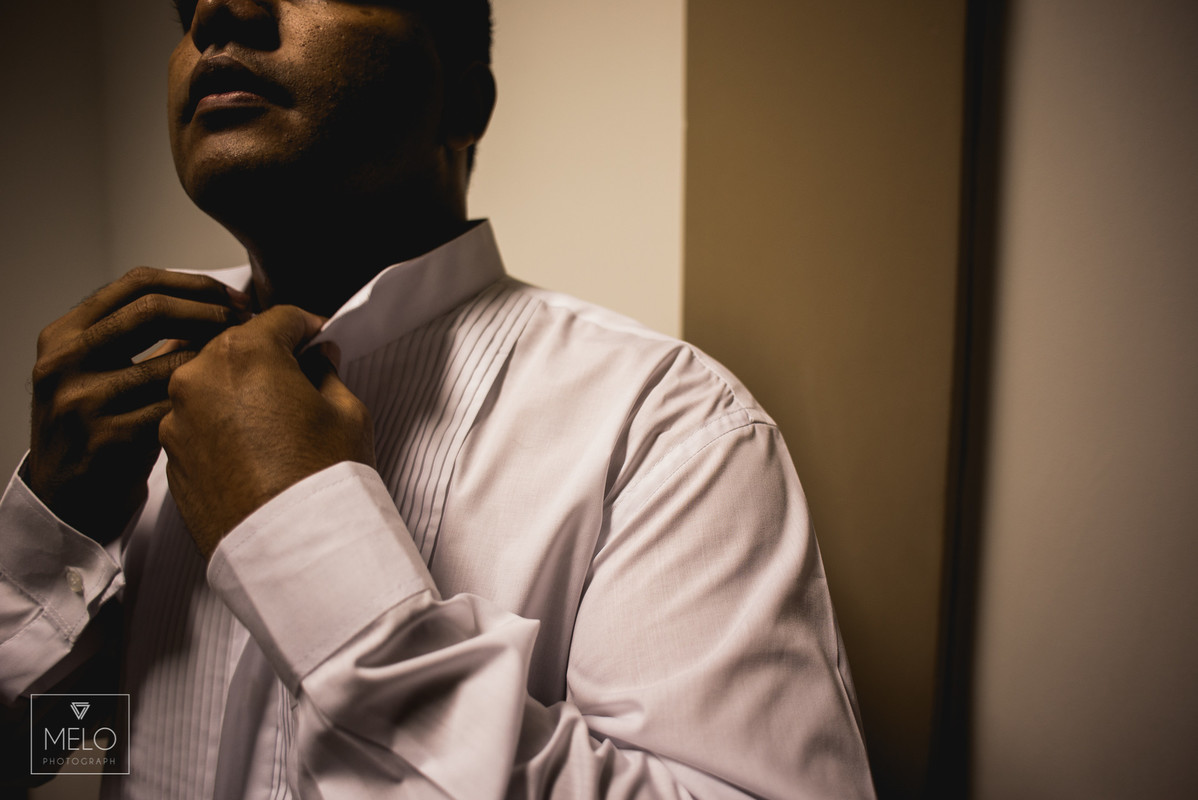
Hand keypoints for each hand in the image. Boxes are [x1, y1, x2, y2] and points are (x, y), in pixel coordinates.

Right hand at [28, 268, 249, 542]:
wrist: (66, 496)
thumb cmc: (99, 426)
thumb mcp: (98, 370)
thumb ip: (139, 336)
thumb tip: (209, 302)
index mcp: (64, 335)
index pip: (136, 283)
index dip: (194, 284)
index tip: (233, 296)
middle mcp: (64, 361)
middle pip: (152, 310)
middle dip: (212, 311)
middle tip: (250, 322)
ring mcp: (81, 401)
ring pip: (171, 362)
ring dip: (219, 358)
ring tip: (249, 361)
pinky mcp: (106, 440)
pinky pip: (175, 409)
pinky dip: (209, 402)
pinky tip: (232, 403)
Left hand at [159, 305, 375, 557]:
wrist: (293, 550)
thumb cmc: (323, 478)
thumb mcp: (346, 412)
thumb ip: (327, 372)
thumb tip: (318, 359)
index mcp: (244, 353)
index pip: (279, 317)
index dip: (307, 326)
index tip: (320, 340)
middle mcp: (198, 378)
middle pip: (236, 347)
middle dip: (268, 357)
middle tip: (300, 379)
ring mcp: (176, 420)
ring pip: (211, 388)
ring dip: (239, 394)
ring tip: (275, 423)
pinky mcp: (171, 459)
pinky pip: (198, 427)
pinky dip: (221, 430)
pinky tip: (254, 453)